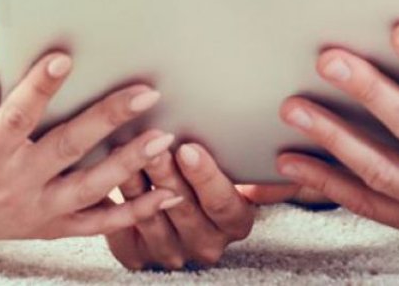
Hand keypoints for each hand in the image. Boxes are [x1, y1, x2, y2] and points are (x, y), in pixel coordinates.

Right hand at [0, 54, 185, 251]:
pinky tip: (168, 195)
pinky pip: (98, 224)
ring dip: (130, 163)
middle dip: (109, 118)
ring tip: (164, 139)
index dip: (39, 87)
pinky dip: (135, 213)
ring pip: (91, 187)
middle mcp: (14, 183)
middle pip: (68, 147)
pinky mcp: (51, 226)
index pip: (15, 117)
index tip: (64, 57)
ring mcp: (36, 209)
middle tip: (146, 93)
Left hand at [105, 142, 296, 270]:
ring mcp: (170, 253)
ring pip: (149, 216)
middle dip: (167, 173)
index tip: (189, 147)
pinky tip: (107, 171)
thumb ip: (267, 173)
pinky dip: (115, 200)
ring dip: (137, 182)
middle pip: (183, 208)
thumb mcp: (252, 175)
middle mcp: (206, 245)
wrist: (188, 208)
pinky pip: (122, 228)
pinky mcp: (137, 256)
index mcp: (237, 224)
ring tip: (125, 147)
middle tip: (152, 141)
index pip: (223, 204)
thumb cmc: (222, 177)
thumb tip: (291, 165)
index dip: (205, 176)